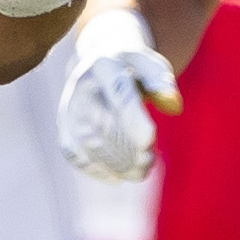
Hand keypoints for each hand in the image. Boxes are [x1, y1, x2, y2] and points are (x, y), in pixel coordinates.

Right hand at [60, 35, 181, 180]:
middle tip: (149, 160)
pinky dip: (96, 170)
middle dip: (127, 147)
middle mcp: (82, 85)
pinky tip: (118, 177)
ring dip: (115, 162)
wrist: (99, 61)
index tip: (149, 140)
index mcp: (105, 63)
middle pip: (101, 121)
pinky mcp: (64, 127)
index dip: (132, 118)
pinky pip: (74, 153)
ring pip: (87, 141)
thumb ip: (162, 84)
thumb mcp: (151, 67)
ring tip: (140, 172)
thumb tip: (174, 106)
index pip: (118, 91)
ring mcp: (70, 107)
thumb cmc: (133, 69)